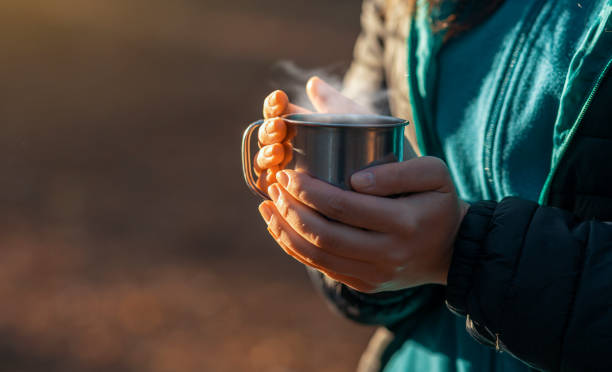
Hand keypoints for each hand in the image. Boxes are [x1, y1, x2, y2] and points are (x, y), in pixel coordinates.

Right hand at [255, 77, 370, 190]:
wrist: (384, 176)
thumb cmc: (369, 145)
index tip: (281, 98)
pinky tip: (273, 178)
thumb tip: (312, 82)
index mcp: (297, 126)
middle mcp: (286, 148)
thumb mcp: (352, 120)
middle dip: (269, 130)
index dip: (274, 105)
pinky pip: (268, 190)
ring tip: (278, 152)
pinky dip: (266, 182)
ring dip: (265, 155)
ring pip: (264, 163)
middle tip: (279, 128)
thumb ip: (331, 102)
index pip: (276, 113)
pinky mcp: (288, 196)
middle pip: (266, 138)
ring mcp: (286, 173)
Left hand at [257, 157, 469, 292]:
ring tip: (268, 205)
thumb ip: (397, 170)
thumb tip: (354, 179)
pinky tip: (279, 227)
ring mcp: (374, 275)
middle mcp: (387, 254)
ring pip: (316, 256)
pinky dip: (294, 247)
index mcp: (403, 223)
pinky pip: (321, 267)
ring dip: (285, 230)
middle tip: (275, 185)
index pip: (342, 206)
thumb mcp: (433, 173)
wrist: (451, 250)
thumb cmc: (437, 202)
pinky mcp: (364, 284)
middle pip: (323, 234)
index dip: (308, 190)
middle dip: (290, 208)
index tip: (289, 173)